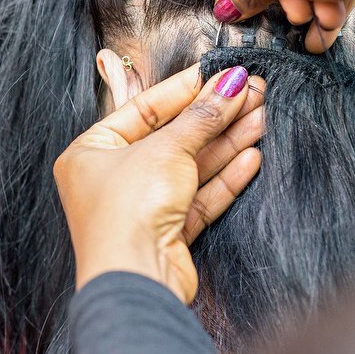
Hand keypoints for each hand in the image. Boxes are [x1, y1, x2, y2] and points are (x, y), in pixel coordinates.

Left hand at [54, 64, 264, 301]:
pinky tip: (252, 156)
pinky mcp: (167, 233)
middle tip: (253, 92)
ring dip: (227, 142)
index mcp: (92, 151)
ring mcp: (141, 207)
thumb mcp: (167, 149)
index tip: (222, 72)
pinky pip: (199, 196)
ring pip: (191, 166)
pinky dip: (225, 177)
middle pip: (172, 137)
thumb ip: (201, 117)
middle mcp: (113, 178)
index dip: (186, 89)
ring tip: (261, 117)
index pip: (145, 108)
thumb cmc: (128, 212)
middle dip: (214, 116)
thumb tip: (230, 83)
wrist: (135, 281)